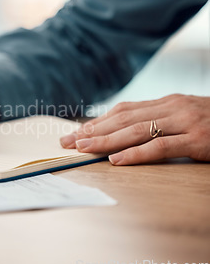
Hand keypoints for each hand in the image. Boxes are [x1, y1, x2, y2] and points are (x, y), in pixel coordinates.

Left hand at [60, 94, 209, 164]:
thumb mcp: (183, 116)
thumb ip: (157, 121)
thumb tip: (122, 132)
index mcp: (165, 102)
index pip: (121, 112)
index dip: (95, 122)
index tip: (73, 133)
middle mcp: (171, 107)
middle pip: (122, 119)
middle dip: (91, 131)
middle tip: (66, 142)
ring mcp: (185, 121)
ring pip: (136, 130)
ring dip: (106, 140)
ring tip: (83, 148)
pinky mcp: (199, 139)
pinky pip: (162, 146)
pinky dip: (137, 153)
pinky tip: (117, 160)